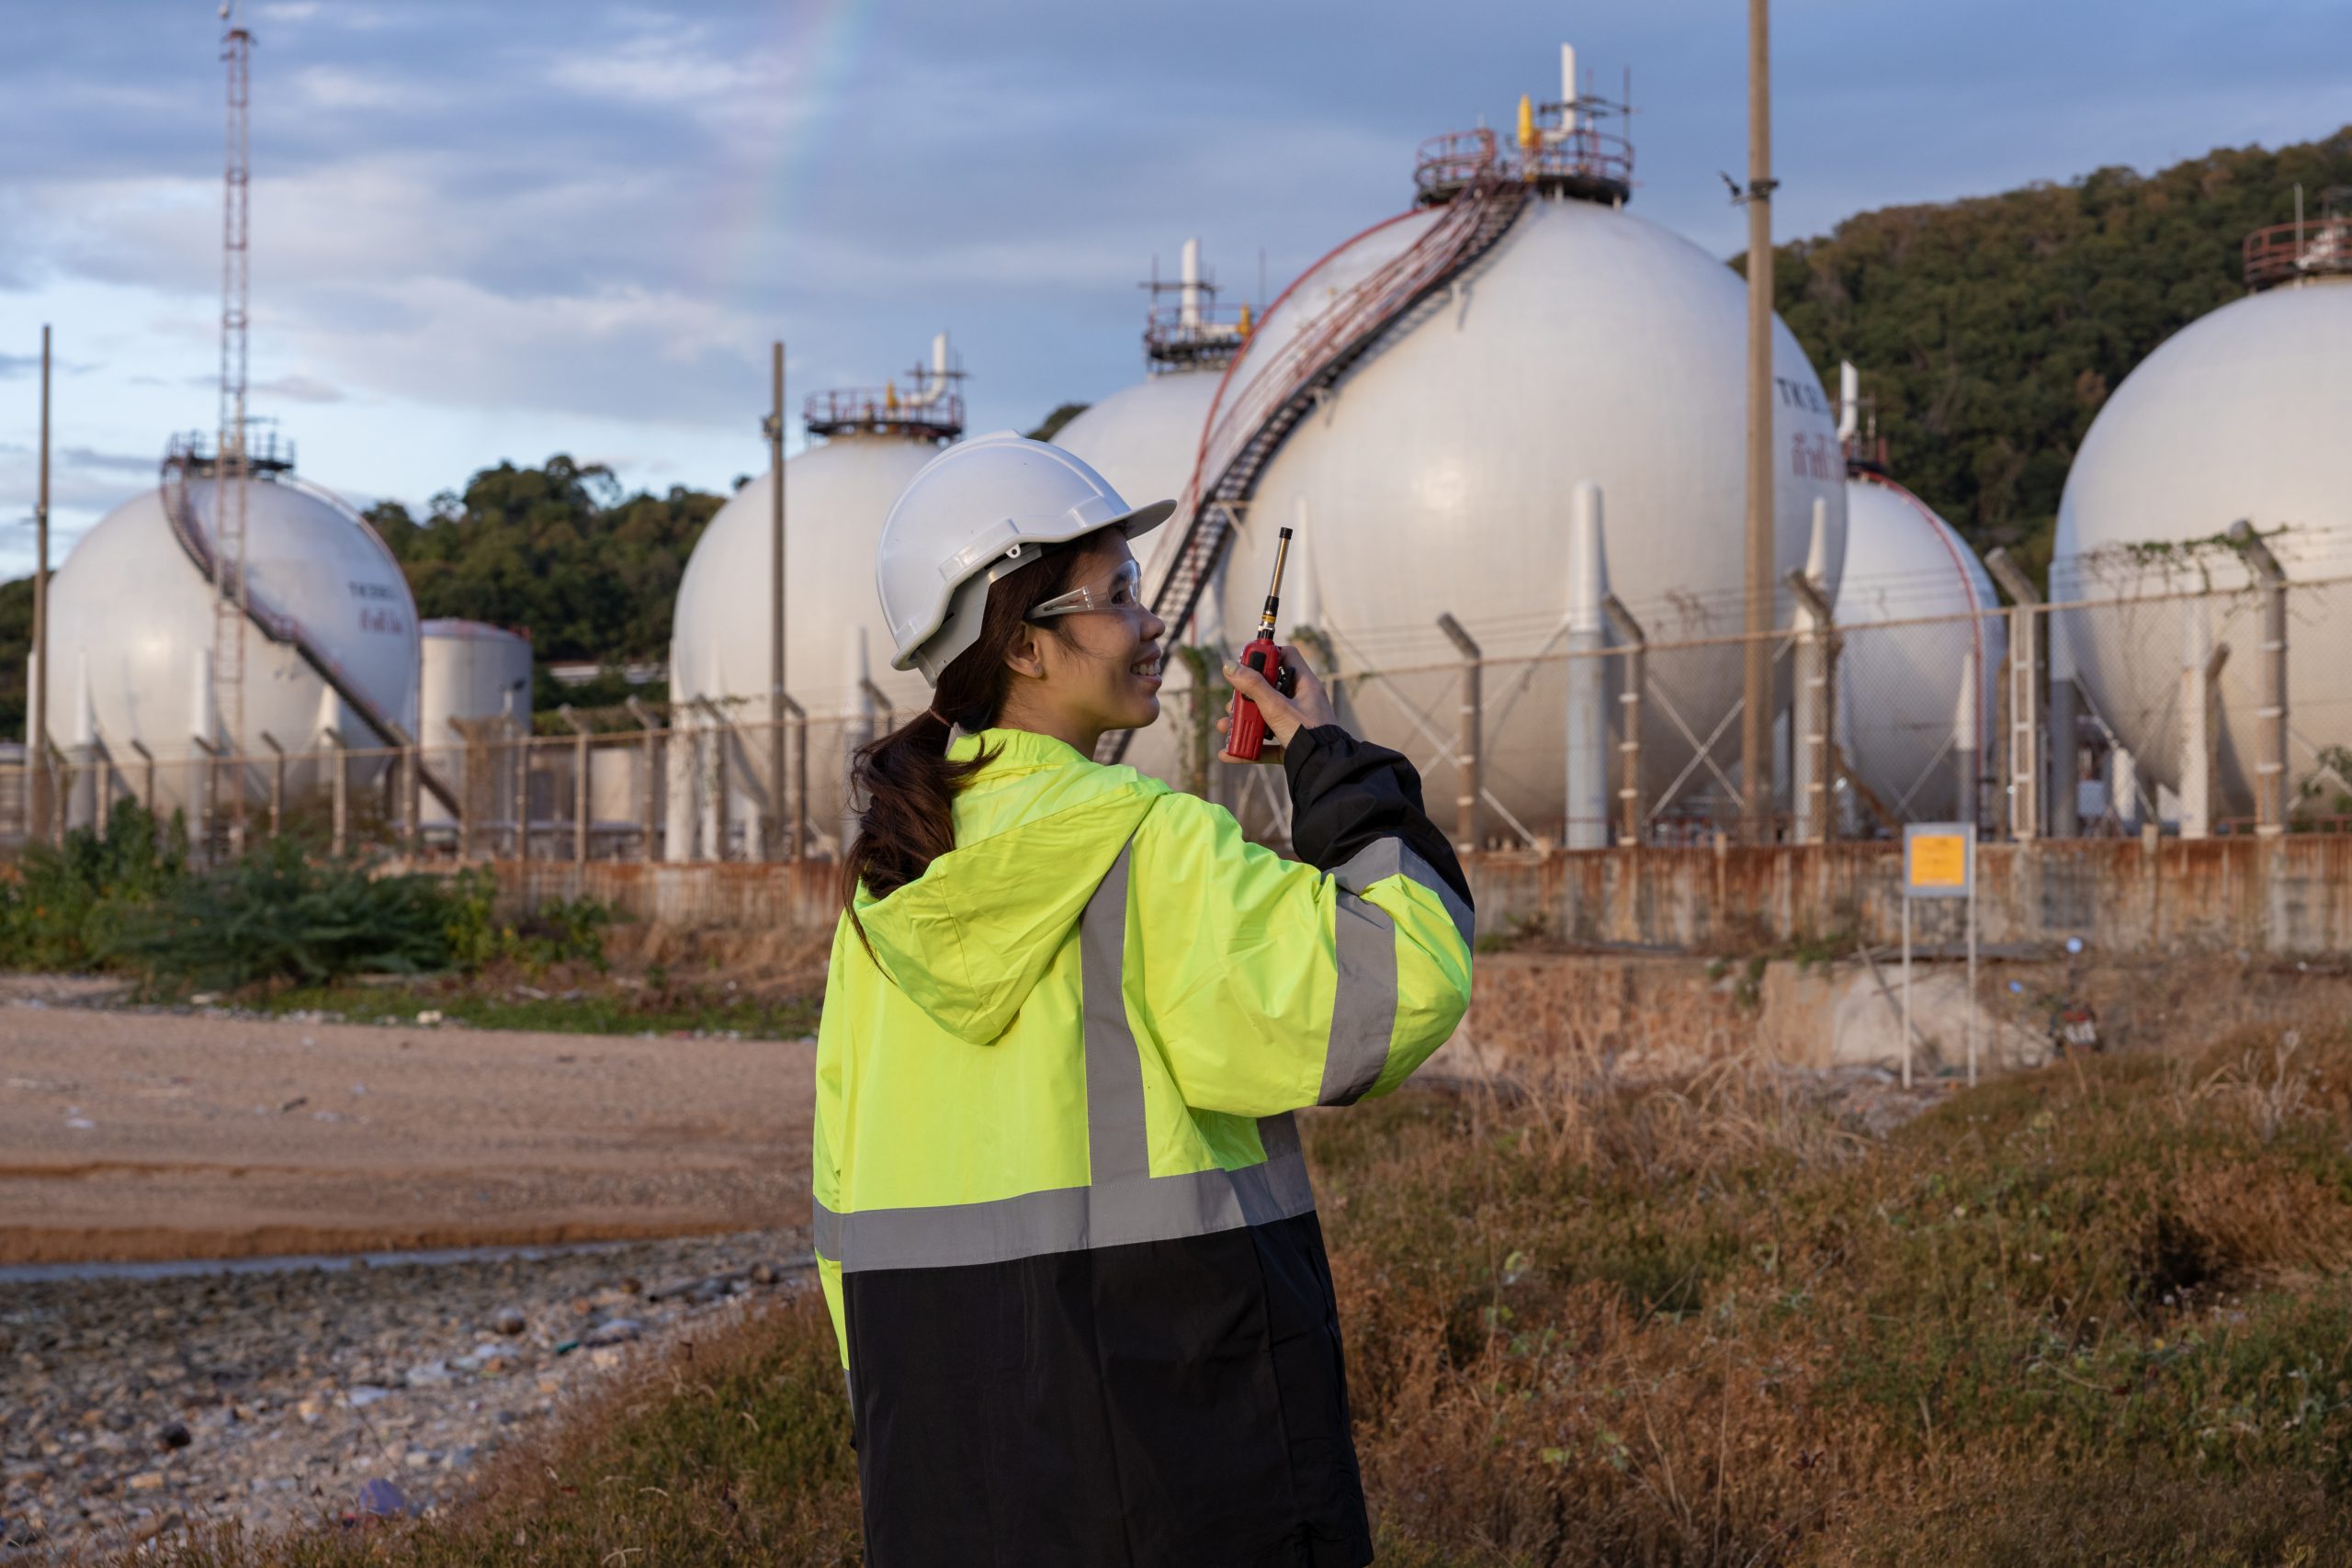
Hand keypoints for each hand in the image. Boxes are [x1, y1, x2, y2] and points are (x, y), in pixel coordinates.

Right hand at [1217, 646, 1339, 763]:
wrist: (1324, 769)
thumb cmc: (1308, 733)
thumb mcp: (1277, 707)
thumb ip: (1253, 686)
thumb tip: (1230, 666)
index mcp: (1305, 685)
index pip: (1287, 656)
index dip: (1267, 655)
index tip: (1246, 661)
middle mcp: (1302, 702)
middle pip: (1269, 690)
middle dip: (1245, 697)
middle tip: (1231, 703)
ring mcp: (1297, 724)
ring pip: (1265, 717)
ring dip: (1243, 723)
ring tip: (1225, 727)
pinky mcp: (1293, 744)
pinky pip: (1268, 744)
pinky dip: (1249, 747)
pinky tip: (1229, 753)